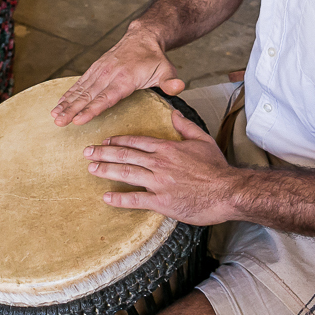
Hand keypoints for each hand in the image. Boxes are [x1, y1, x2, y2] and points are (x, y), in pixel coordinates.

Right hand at [52, 25, 184, 126]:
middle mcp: (109, 74)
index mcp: (125, 78)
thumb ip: (170, 82)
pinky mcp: (95, 69)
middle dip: (72, 110)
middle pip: (88, 95)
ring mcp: (100, 70)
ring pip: (80, 89)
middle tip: (59, 122)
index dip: (92, 110)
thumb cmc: (154, 58)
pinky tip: (58, 104)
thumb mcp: (166, 69)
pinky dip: (68, 94)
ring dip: (66, 103)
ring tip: (54, 116)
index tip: (78, 120)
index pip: (106, 97)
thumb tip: (178, 87)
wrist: (143, 37)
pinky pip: (79, 83)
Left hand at [84, 109, 241, 225]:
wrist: (228, 191)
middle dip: (103, 153)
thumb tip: (174, 112)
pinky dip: (119, 199)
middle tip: (87, 153)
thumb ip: (185, 126)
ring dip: (105, 170)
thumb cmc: (217, 168)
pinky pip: (136, 200)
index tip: (105, 141)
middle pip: (125, 155)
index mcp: (167, 148)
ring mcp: (159, 182)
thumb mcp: (202, 140)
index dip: (118, 140)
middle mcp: (159, 163)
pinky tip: (107, 197)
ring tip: (91, 169)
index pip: (136, 141)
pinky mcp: (162, 202)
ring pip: (126, 173)